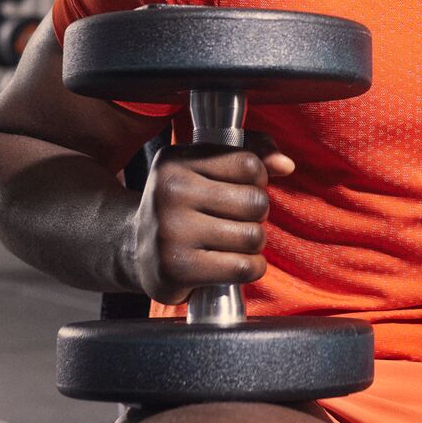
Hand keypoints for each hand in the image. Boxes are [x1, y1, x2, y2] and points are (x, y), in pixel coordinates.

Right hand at [126, 132, 293, 304]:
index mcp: (176, 161)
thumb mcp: (206, 168)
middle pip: (255, 201)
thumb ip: (251, 154)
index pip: (248, 164)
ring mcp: (171, 232)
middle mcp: (170, 192)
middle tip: (236, 219)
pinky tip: (233, 263)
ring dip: (253, 243)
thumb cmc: (184, 205)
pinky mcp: (178, 268)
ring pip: (253, 236)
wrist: (135, 249)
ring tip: (233, 242)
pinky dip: (250, 268)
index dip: (257, 179)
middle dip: (256, 214)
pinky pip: (244, 267)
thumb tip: (286, 164)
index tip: (242, 188)